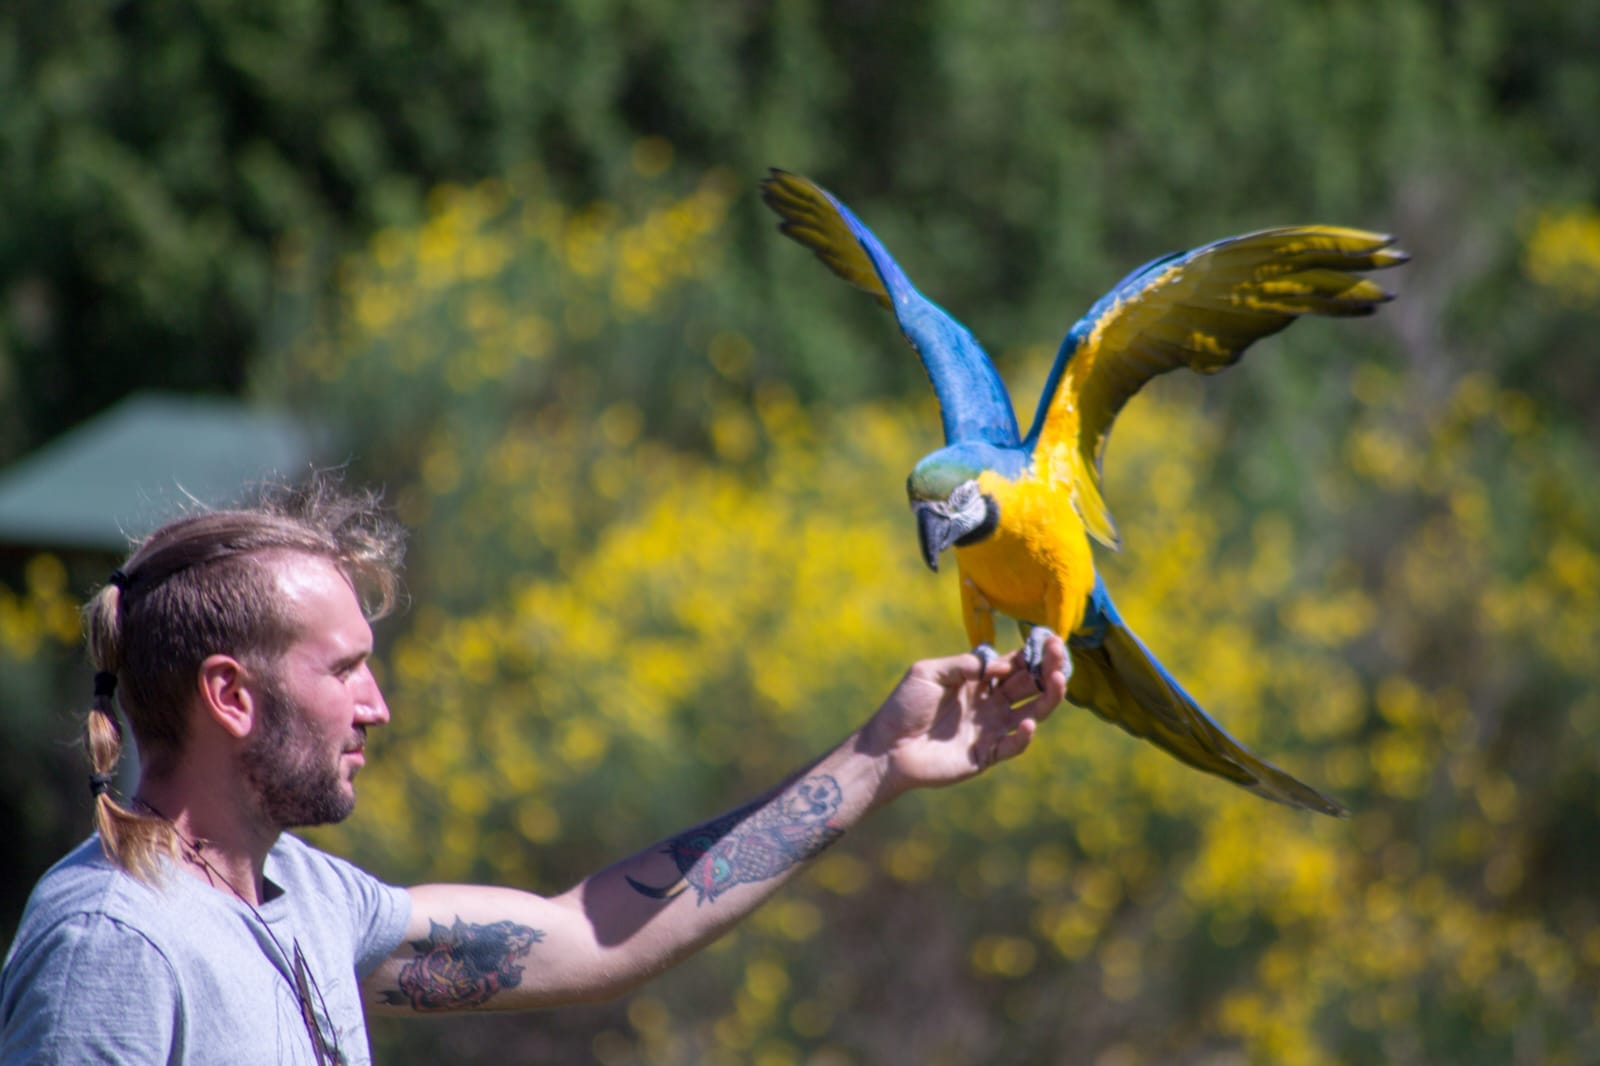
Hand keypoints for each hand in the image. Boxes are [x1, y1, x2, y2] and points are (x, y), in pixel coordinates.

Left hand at [858, 636, 1068, 802]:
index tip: (1049, 639)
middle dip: (1048, 669)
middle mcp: (990, 704)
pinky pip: (1013, 746)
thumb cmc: (904, 706)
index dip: (1032, 654)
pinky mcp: (987, 755)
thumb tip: (1001, 664)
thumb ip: (964, 665)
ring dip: (1049, 697)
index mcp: (977, 681)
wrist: (886, 747)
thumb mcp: (929, 672)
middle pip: (1029, 685)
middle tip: (1060, 655)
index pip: (1013, 665)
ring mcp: (991, 729)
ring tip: (1058, 680)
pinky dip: (1024, 736)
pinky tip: (1027, 723)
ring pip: (1031, 713)